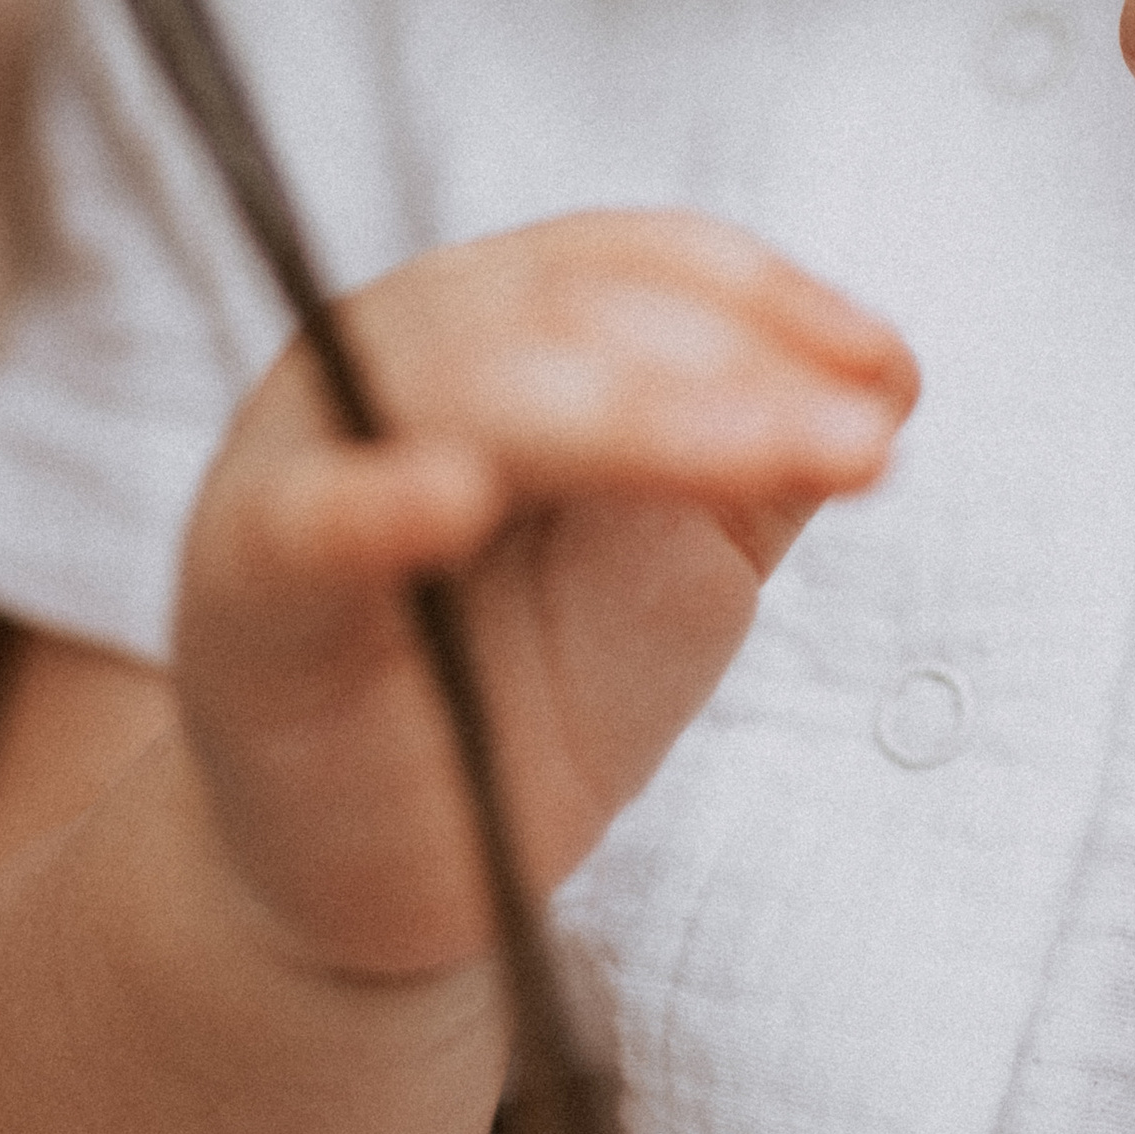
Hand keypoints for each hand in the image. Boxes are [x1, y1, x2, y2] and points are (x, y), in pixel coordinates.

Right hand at [171, 209, 915, 984]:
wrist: (380, 872)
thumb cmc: (520, 688)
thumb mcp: (672, 565)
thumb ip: (755, 462)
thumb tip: (885, 374)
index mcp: (488, 321)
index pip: (626, 260)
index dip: (763, 298)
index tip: (889, 373)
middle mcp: (387, 350)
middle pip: (558, 308)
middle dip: (727, 365)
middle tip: (861, 442)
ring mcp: (304, 450)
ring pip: (460, 383)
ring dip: (630, 414)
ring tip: (763, 454)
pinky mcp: (245, 578)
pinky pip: (306, 521)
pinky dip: (376, 500)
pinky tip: (456, 500)